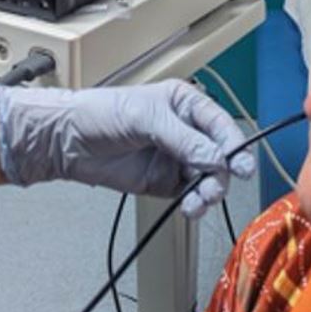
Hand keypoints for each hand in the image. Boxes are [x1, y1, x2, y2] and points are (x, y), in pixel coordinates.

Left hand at [0, 79, 254, 216]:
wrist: (68, 141)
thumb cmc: (102, 114)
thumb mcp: (144, 118)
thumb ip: (183, 139)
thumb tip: (218, 159)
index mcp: (186, 104)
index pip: (220, 124)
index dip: (233, 144)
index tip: (242, 166)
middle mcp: (187, 130)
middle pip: (220, 155)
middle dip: (220, 173)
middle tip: (212, 188)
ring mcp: (177, 157)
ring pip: (208, 178)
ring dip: (208, 191)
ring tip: (197, 202)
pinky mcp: (165, 182)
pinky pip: (190, 194)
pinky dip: (194, 203)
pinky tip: (188, 207)